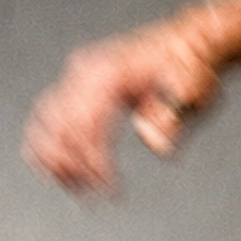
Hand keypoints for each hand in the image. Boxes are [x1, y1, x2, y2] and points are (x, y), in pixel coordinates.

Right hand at [24, 21, 221, 193]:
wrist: (188, 43)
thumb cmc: (192, 68)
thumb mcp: (194, 92)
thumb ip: (173, 118)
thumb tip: (156, 146)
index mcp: (110, 75)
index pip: (87, 125)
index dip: (94, 162)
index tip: (110, 191)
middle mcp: (86, 71)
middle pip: (60, 126)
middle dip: (73, 166)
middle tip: (91, 197)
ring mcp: (80, 75)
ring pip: (46, 120)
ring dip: (54, 158)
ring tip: (75, 189)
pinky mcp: (80, 82)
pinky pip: (51, 113)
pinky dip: (50, 141)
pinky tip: (62, 168)